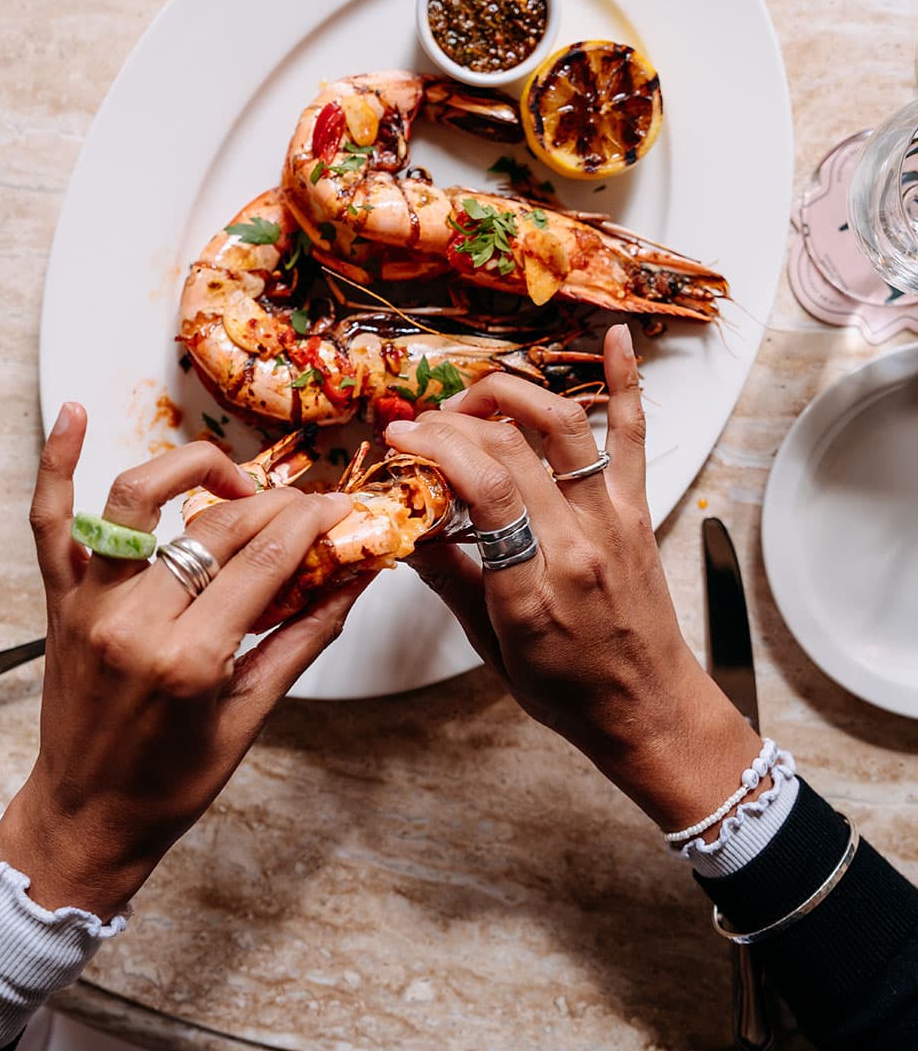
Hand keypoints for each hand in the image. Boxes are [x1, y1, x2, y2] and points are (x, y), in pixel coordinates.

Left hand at [0, 404, 365, 918]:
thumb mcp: (252, 716)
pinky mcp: (60, 600)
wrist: (86, 816)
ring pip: (136, 499)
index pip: (265, 560)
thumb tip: (355, 580)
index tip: (342, 508)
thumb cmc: (169, 782)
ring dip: (189, 469)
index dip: (313, 524)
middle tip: (307, 505)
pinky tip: (74, 414)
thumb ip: (305, 637)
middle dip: (275, 504)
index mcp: (189, 659)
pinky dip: (56, 462)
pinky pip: (51, 519)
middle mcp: (134, 622)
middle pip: (217, 528)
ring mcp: (90, 604)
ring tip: (229, 478)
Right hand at [385, 325, 760, 834]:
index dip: (436, 448)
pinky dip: (625, 383)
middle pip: (512, 449)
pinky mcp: (636, 510)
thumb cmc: (572, 692)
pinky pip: (633, 436)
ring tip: (473, 397)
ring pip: (564, 426)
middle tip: (420, 424)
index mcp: (536, 587)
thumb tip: (408, 532)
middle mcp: (579, 543)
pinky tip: (614, 341)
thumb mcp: (492, 648)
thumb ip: (451, 582)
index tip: (399, 438)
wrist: (650, 710)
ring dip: (512, 394)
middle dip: (455, 421)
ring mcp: (613, 519)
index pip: (485, 490)